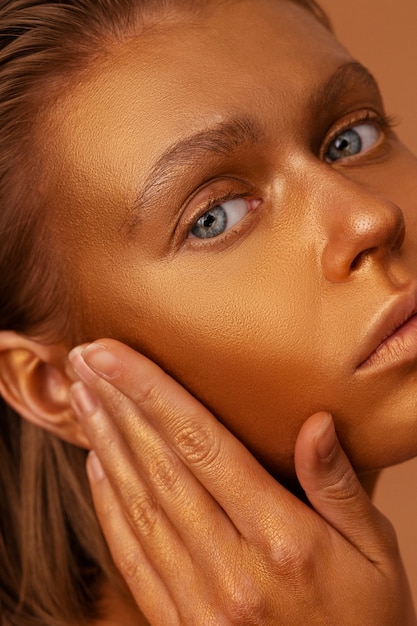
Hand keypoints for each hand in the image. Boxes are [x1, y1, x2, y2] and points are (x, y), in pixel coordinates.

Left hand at [68, 339, 415, 625]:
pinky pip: (135, 558)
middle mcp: (233, 568)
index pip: (203, 445)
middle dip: (119, 405)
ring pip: (141, 506)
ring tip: (83, 398)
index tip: (113, 355)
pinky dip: (110, 507)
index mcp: (283, 539)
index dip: (153, 393)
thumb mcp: (375, 551)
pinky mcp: (181, 624)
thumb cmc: (366, 618)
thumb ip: (339, 486)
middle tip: (86, 360)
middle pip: (161, 467)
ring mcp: (201, 602)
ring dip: (106, 445)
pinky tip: (96, 467)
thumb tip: (314, 424)